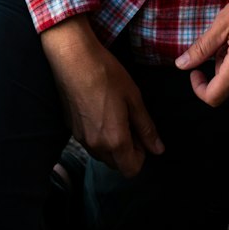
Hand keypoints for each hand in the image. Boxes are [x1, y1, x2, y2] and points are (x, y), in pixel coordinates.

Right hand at [40, 16, 164, 176]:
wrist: (74, 59)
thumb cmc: (107, 75)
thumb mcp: (134, 98)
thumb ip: (146, 128)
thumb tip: (158, 149)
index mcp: (115, 140)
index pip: (131, 170)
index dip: (141, 155)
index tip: (141, 134)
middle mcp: (96, 145)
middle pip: (116, 164)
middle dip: (126, 151)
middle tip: (129, 122)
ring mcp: (81, 138)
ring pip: (101, 154)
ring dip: (111, 144)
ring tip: (113, 114)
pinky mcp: (71, 128)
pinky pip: (89, 141)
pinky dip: (97, 134)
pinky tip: (98, 109)